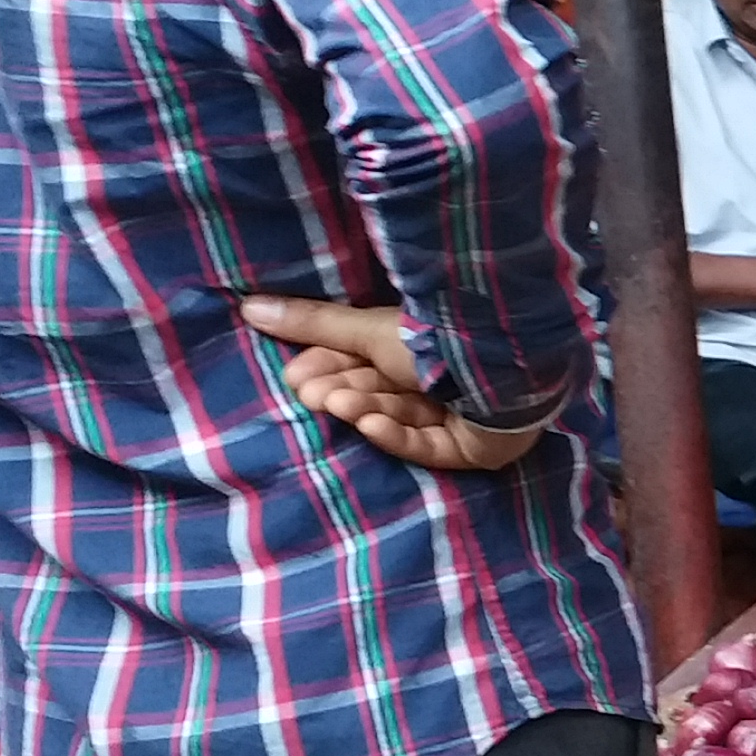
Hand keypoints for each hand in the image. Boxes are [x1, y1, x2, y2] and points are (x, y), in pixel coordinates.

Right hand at [236, 294, 550, 472]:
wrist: (506, 354)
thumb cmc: (440, 333)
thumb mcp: (368, 328)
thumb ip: (314, 324)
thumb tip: (249, 306)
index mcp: (416, 351)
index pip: (363, 367)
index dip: (329, 371)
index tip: (295, 376)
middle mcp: (438, 383)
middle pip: (378, 394)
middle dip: (343, 392)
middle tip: (311, 393)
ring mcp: (458, 417)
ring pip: (400, 416)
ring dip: (366, 408)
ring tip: (339, 401)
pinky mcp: (473, 448)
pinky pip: (429, 445)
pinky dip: (398, 435)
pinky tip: (371, 425)